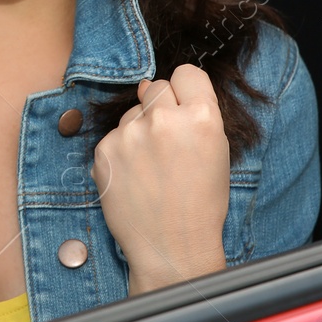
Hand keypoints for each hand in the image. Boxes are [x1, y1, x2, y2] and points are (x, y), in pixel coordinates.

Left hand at [92, 63, 230, 292]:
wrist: (172, 248)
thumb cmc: (200, 204)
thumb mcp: (216, 152)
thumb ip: (192, 115)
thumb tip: (149, 87)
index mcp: (202, 118)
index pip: (186, 73)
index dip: (185, 90)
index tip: (183, 105)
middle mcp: (164, 119)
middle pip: (156, 87)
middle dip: (161, 107)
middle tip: (167, 141)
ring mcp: (131, 134)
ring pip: (133, 113)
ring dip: (139, 131)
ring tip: (152, 168)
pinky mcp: (104, 150)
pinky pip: (114, 136)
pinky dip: (122, 152)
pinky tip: (135, 177)